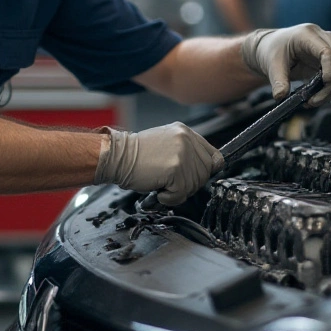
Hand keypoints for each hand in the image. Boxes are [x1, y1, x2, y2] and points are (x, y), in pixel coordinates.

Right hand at [95, 123, 222, 204]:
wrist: (116, 157)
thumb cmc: (135, 155)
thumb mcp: (166, 144)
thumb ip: (187, 152)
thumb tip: (208, 168)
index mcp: (185, 132)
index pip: (214, 156)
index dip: (205, 171)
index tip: (194, 177)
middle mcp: (186, 139)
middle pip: (206, 172)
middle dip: (190, 183)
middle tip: (172, 183)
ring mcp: (182, 153)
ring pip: (195, 184)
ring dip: (178, 191)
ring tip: (162, 184)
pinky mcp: (176, 168)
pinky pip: (182, 193)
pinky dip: (170, 198)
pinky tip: (158, 190)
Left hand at [240, 24, 330, 105]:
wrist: (271, 49)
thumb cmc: (271, 50)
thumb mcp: (271, 64)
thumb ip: (278, 80)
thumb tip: (281, 96)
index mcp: (307, 34)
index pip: (327, 50)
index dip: (330, 67)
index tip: (326, 82)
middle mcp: (323, 38)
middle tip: (316, 101)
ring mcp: (329, 48)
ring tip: (313, 102)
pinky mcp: (330, 60)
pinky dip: (330, 89)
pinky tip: (316, 99)